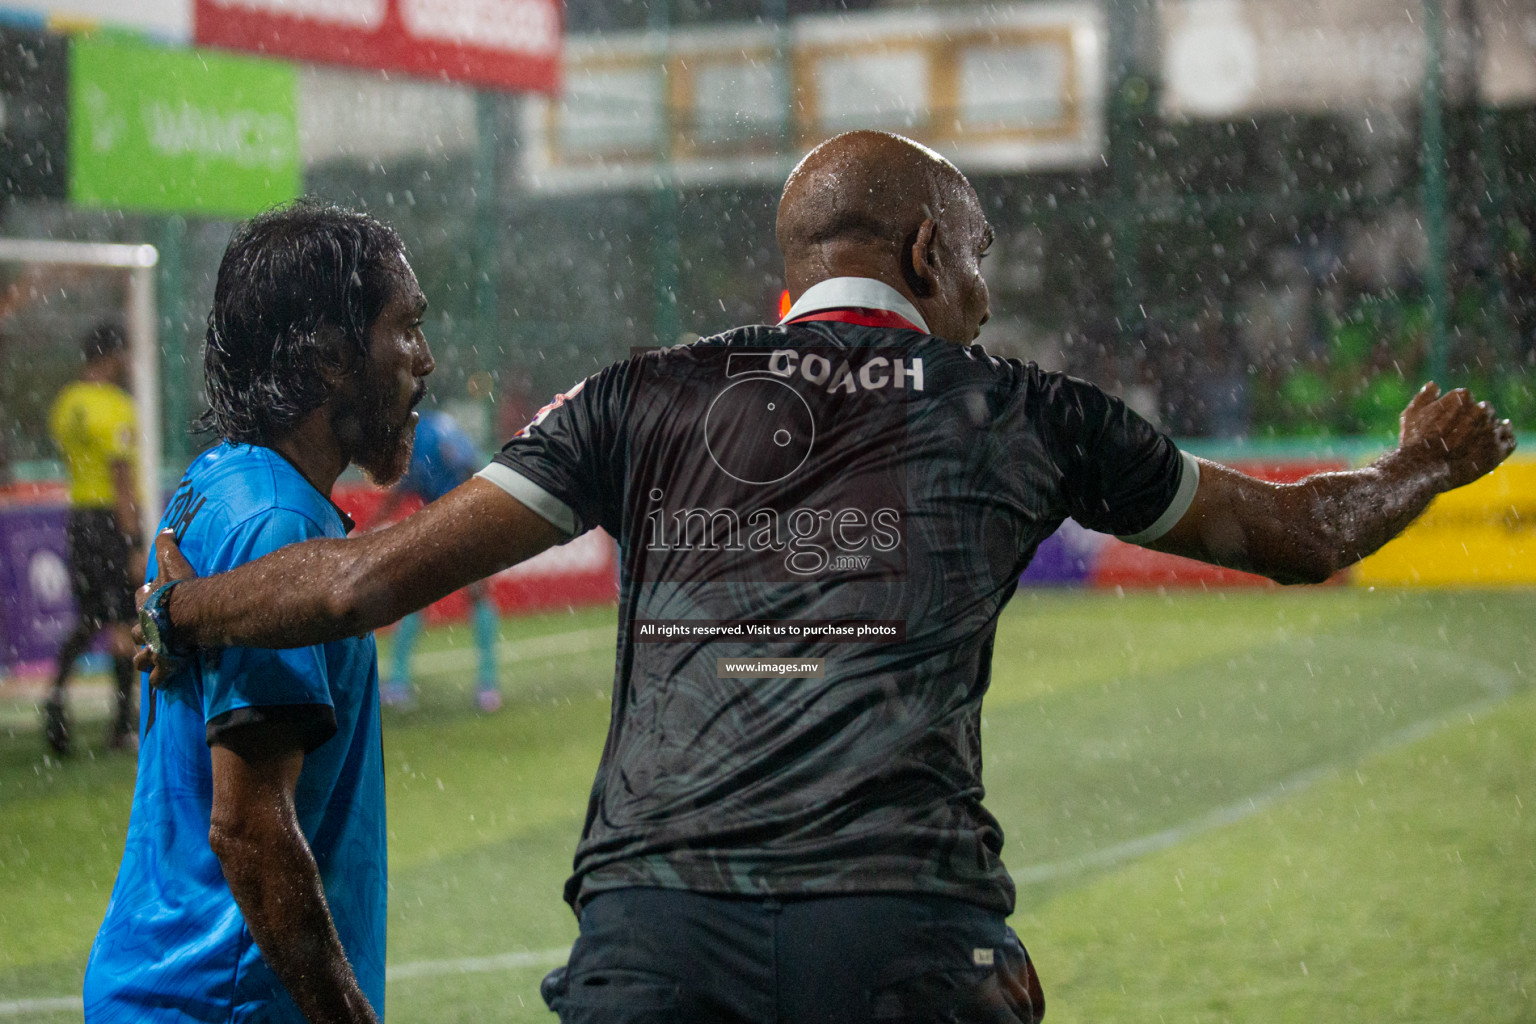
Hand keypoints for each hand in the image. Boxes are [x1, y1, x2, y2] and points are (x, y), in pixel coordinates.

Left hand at [132, 529, 197, 686]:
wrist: (189, 613)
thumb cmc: (180, 588)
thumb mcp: (171, 559)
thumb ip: (167, 543)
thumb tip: (166, 528)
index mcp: (145, 604)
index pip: (140, 599)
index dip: (146, 598)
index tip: (152, 595)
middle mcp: (145, 628)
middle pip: (137, 632)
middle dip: (142, 634)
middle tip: (153, 634)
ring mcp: (153, 648)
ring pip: (141, 659)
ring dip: (146, 659)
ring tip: (152, 661)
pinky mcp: (165, 664)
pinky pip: (161, 676)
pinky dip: (161, 679)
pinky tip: (162, 682)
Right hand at [1397, 382, 1517, 490]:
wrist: (1423, 468)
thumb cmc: (1414, 441)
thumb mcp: (1411, 413)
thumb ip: (1425, 397)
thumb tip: (1434, 385)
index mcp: (1462, 397)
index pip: (1466, 398)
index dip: (1457, 411)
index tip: (1450, 422)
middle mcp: (1480, 410)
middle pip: (1485, 410)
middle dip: (1476, 419)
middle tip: (1462, 435)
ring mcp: (1491, 429)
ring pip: (1498, 425)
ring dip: (1490, 431)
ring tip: (1475, 444)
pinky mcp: (1499, 449)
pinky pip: (1509, 441)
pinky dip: (1504, 441)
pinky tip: (1494, 445)